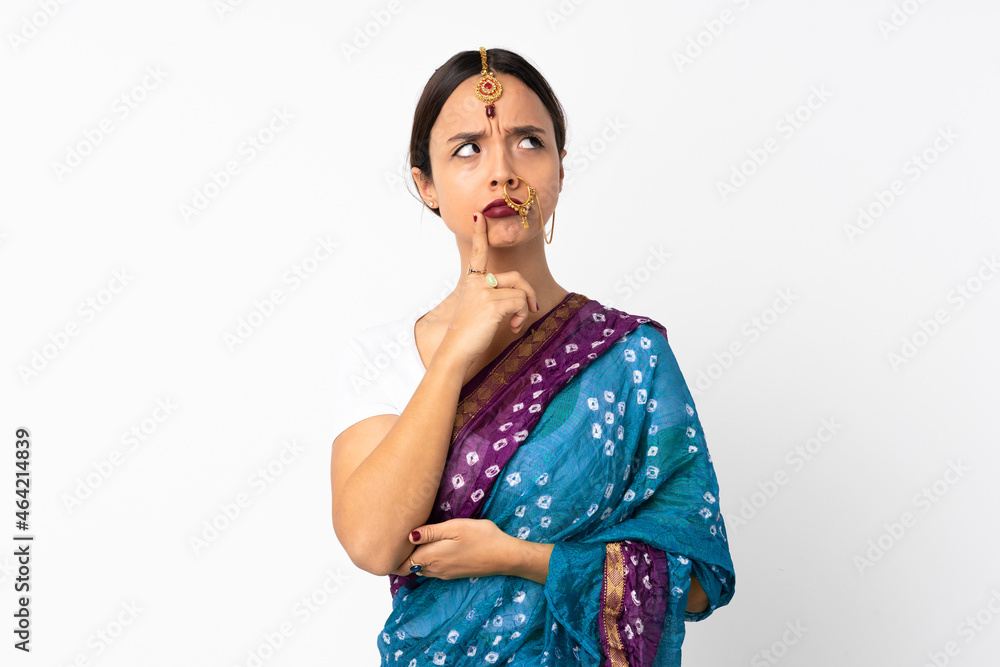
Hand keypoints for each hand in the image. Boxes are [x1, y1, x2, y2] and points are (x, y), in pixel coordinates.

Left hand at [390, 518, 517, 580]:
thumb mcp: (455, 528)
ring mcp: (444, 573)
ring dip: (413, 559)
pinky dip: (425, 561)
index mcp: (431, 557)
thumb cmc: (482, 537)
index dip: (393, 555)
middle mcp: (435, 569)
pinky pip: (431, 570)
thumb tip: (408, 536)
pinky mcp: (453, 573)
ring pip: (420, 569)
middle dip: (401, 557)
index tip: (388, 542)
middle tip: (396, 538)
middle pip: (409, 567)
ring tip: (411, 542)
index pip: (402, 563)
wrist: (505, 556)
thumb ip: (431, 533)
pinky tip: (430, 548)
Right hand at [440, 213, 538, 366]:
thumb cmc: (468, 334)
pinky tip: (511, 328)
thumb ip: (494, 297)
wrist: (456, 350)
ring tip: (515, 323)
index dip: (479, 234)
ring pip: (521, 291)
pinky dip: (521, 317)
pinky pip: (520, 303)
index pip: (478, 253)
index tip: (479, 216)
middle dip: (529, 293)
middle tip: (532, 309)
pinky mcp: (492, 304)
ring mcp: (484, 292)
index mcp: (472, 281)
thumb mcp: (479, 309)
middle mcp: (477, 282)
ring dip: (525, 309)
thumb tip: (523, 298)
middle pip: (516, 277)